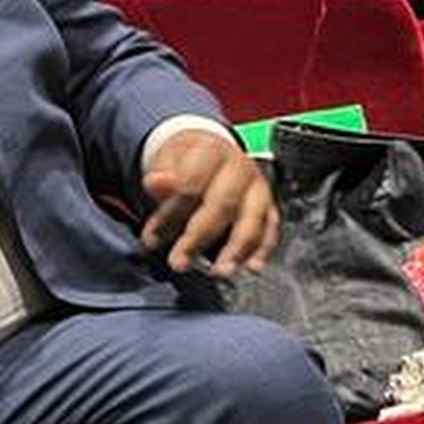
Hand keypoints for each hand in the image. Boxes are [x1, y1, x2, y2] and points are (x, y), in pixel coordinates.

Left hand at [140, 125, 277, 272]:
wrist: (210, 152)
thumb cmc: (187, 163)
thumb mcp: (166, 162)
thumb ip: (161, 175)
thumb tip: (155, 183)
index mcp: (212, 152)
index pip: (192, 184)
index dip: (171, 214)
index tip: (153, 238)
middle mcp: (240, 168)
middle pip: (223, 203)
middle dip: (199, 237)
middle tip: (179, 261)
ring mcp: (257, 187)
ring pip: (252, 218)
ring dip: (236, 248)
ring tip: (220, 271)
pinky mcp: (268, 205)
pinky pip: (271, 228)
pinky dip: (263, 248)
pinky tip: (252, 265)